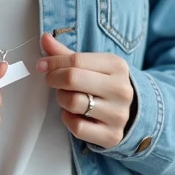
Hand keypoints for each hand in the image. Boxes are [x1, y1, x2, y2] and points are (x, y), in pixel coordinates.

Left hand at [38, 32, 134, 149]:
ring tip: (66, 96)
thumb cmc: (106, 84)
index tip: (42, 65)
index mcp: (116, 66)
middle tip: (52, 80)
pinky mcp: (112, 135)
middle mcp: (120, 89)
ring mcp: (118, 113)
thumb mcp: (93, 65)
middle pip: (72, 79)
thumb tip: (45, 38)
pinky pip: (77, 127)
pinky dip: (68, 119)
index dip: (53, 62)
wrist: (132, 112)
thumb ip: (67, 54)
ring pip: (73, 103)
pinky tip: (73, 114)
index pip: (76, 60)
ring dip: (61, 99)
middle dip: (54, 79)